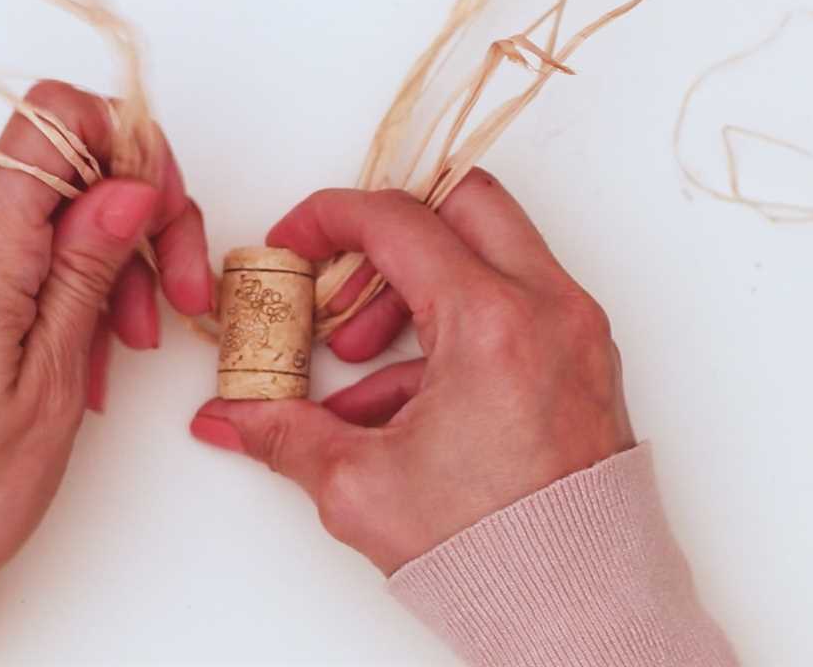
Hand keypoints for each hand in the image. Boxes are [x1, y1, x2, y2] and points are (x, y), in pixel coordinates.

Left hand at [0, 80, 212, 612]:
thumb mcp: (52, 379)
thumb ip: (88, 268)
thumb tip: (131, 186)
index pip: (50, 120)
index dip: (125, 144)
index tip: (163, 210)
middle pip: (65, 167)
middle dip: (137, 218)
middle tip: (179, 293)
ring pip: (51, 213)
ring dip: (110, 262)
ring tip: (131, 343)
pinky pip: (21, 251)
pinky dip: (70, 284)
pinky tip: (91, 350)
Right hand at [189, 169, 633, 574]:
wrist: (580, 612)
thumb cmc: (495, 554)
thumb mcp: (362, 487)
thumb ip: (283, 433)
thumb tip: (228, 417)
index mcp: (494, 324)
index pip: (398, 220)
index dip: (328, 219)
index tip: (294, 243)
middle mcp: (549, 309)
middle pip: (462, 200)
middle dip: (388, 227)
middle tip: (341, 274)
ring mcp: (577, 331)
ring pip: (492, 249)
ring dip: (417, 282)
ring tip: (359, 355)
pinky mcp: (584, 359)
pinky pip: (513, 304)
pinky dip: (454, 323)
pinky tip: (402, 395)